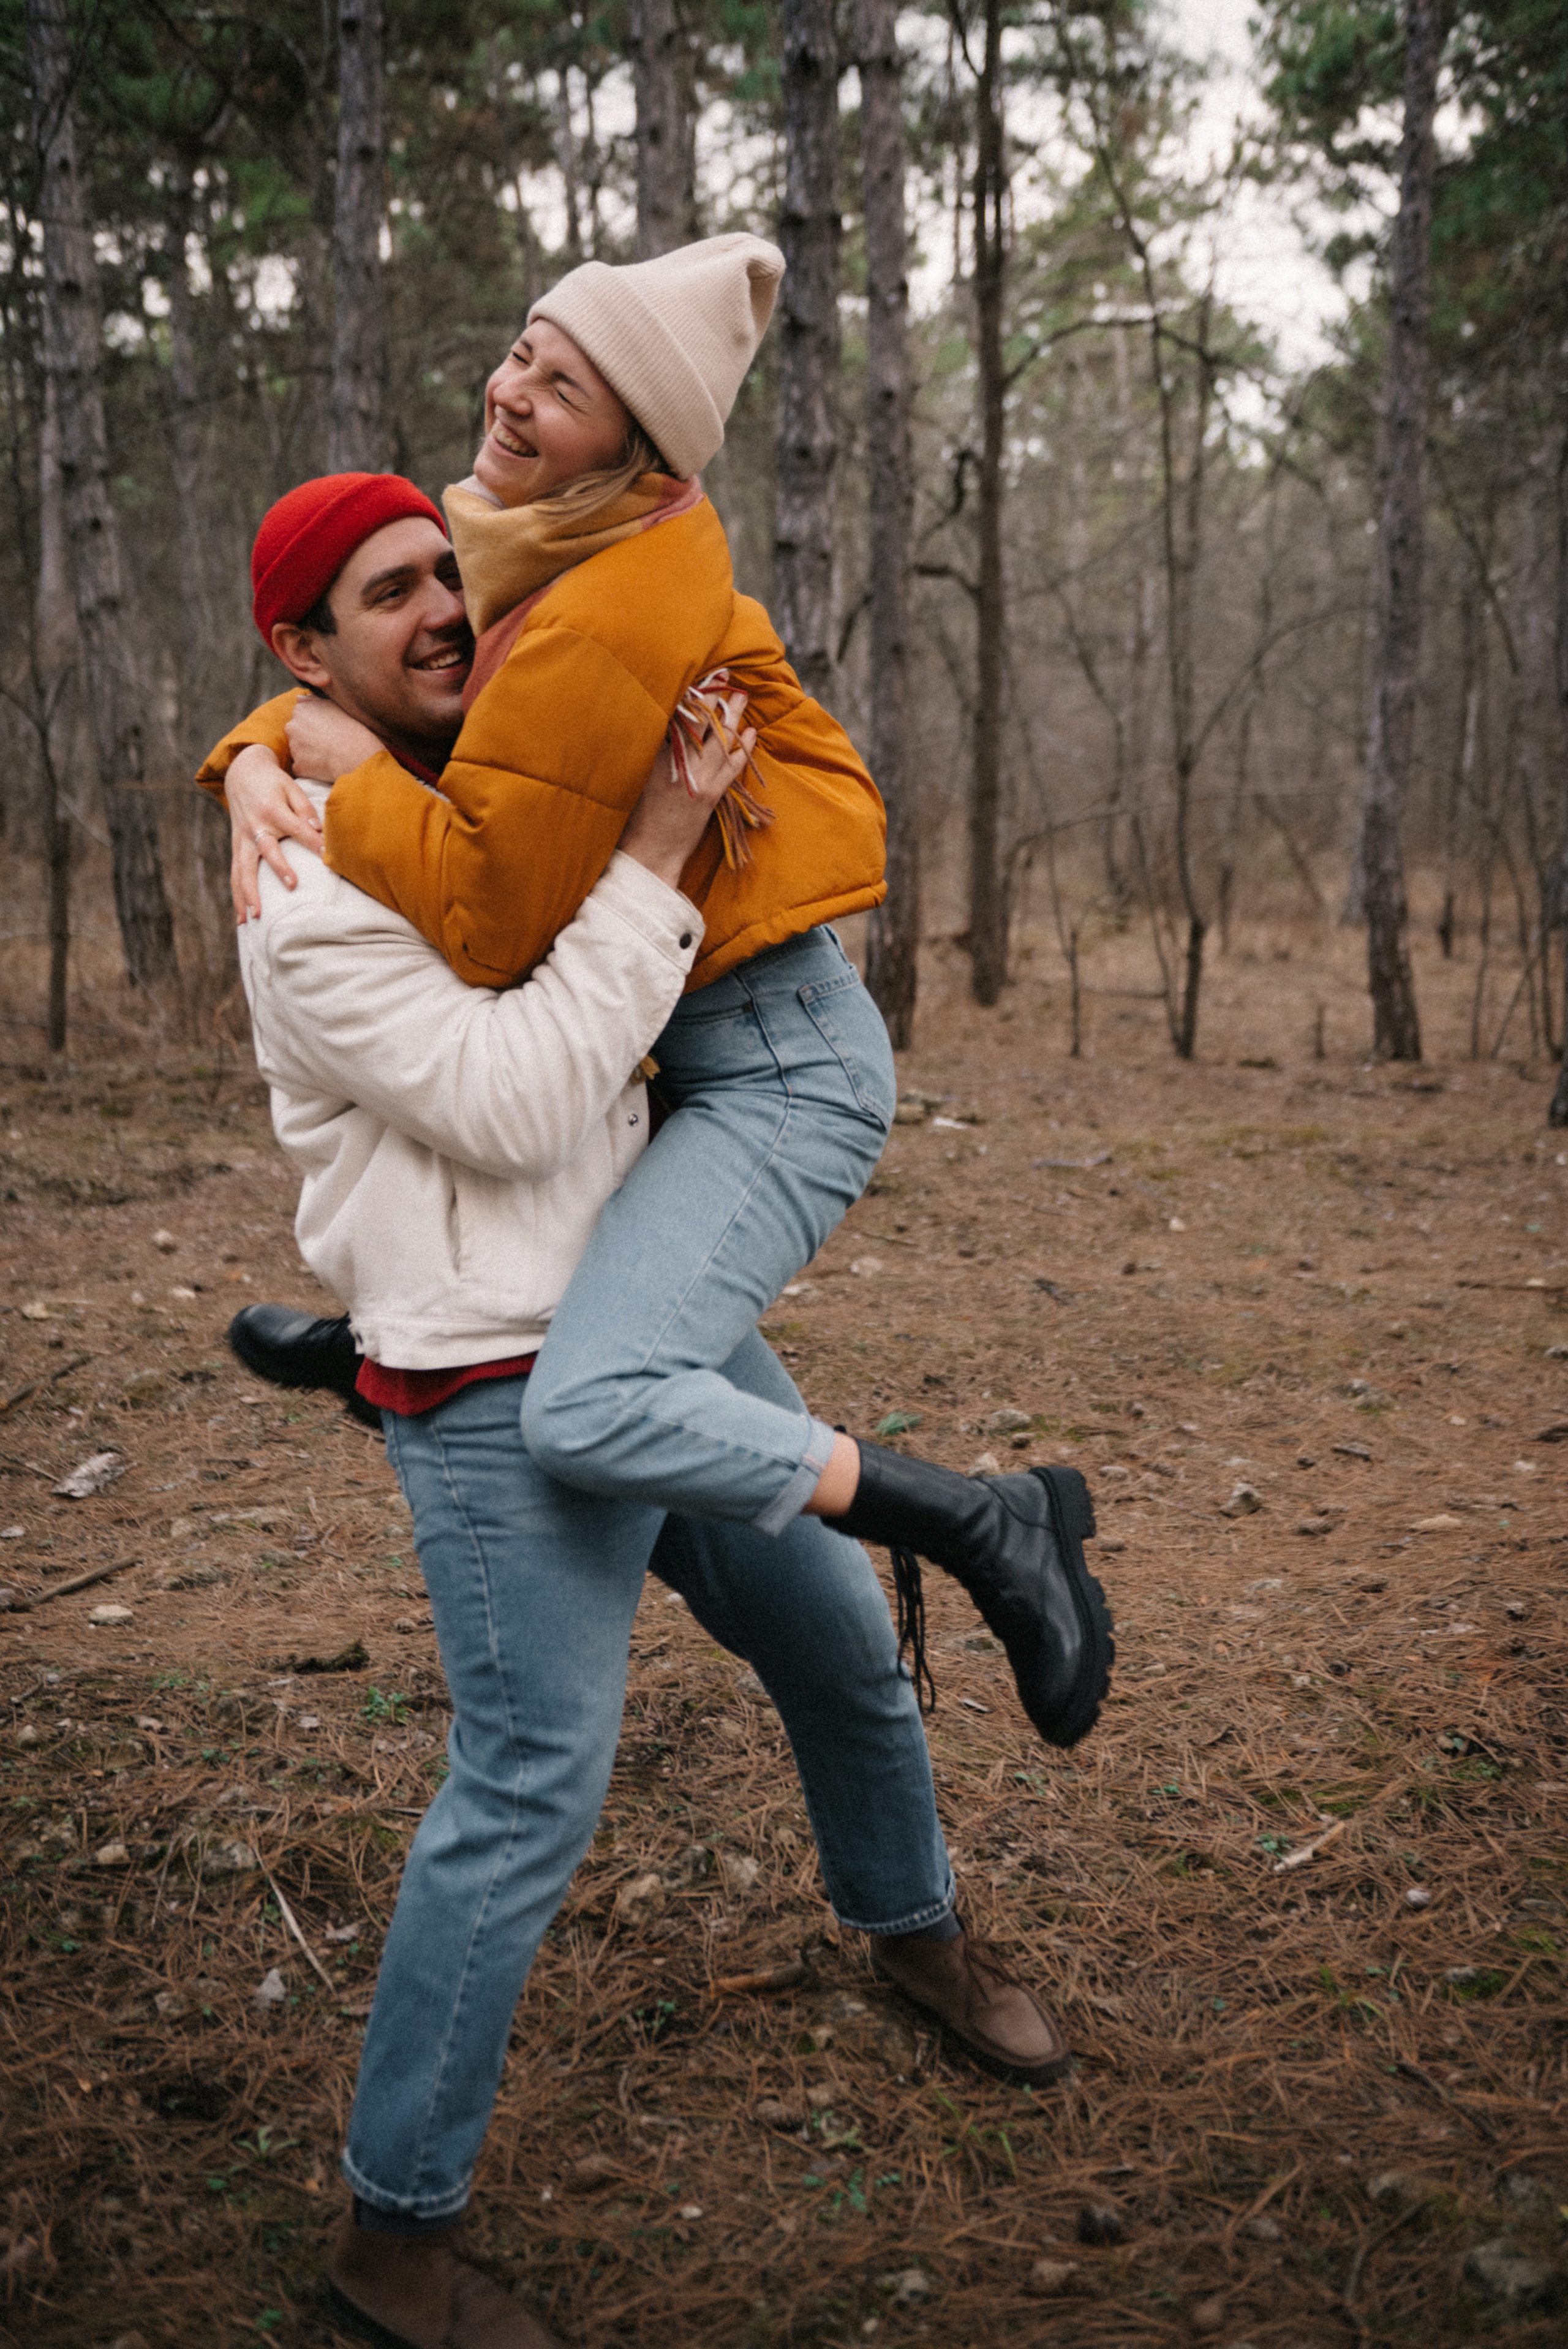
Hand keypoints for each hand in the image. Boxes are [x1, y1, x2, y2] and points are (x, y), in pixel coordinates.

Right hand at [226, 743, 325, 922]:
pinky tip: (242, 919)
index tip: (328, 854)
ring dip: (249, 894)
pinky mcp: (236, 847)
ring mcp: (243, 839)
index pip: (296, 828)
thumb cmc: (273, 783)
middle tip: (293, 886)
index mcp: (272, 810)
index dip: (312, 841)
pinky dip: (237, 897)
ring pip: (244, 869)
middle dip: (279, 868)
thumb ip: (305, 809)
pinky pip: (235, 875)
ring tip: (255, 916)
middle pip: (266, 850)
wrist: (241, 773)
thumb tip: (319, 830)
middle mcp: (255, 826)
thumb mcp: (291, 787)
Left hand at [286, 696, 383, 784]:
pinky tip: (323, 766)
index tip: (324, 730)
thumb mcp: (335, 706)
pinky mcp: (298, 766)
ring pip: (297, 751)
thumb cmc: (351, 728)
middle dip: (306, 738)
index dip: (312, 724)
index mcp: (300, 710)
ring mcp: (293, 748)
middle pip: (295, 733)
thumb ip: (314, 701)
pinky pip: (300, 767)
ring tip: (326, 754)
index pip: (299, 717)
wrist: (357, 754)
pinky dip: (308, 768)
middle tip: (325, 743)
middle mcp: (292, 727)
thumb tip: (299, 699)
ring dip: (307, 753)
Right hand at [619, 691, 754, 891]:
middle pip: (700, 721)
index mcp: (653, 756)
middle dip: (713, 695)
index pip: (674, 717)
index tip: (692, 675)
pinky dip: (743, 747)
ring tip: (741, 694)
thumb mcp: (631, 778)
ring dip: (733, 715)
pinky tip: (751, 732)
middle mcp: (678, 762)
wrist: (648, 855)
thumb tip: (657, 726)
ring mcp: (698, 778)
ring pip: (720, 738)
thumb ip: (644, 752)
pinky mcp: (712, 795)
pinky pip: (733, 765)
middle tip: (723, 674)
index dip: (686, 695)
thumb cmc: (631, 819)